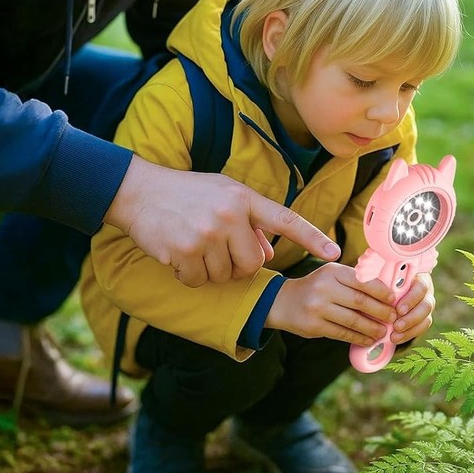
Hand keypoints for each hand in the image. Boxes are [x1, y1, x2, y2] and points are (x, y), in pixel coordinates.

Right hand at [103, 154, 340, 286]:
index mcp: (242, 197)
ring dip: (210, 269)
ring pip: (225, 276)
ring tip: (193, 244)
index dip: (311, 238)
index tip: (334, 253)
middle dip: (238, 265)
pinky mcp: (185, 251)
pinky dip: (189, 276)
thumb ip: (247, 220)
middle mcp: (229, 214)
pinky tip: (178, 254)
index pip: (284, 220)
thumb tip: (268, 253)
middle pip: (253, 263)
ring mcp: (207, 233)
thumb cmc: (183, 193)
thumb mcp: (220, 195)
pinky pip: (199, 281)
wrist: (139, 191)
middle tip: (216, 248)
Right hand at [265, 263, 397, 346]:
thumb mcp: (330, 276)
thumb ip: (353, 282)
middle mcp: (324, 287)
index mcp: (331, 271)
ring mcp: (318, 307)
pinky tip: (368, 339)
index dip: (381, 291)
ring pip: (353, 320)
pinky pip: (343, 333)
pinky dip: (359, 337)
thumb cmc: (316, 288)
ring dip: (372, 328)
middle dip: (381, 312)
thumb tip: (386, 295)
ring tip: (383, 332)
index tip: (394, 299)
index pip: (361, 281)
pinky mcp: (314, 325)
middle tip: (393, 318)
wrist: (283, 301)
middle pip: (360, 301)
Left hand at [389, 273, 434, 344]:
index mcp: (418, 277)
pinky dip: (408, 334)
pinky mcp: (424, 318)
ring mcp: (426, 304)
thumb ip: (383, 279)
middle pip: (426, 305)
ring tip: (394, 335)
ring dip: (410, 328)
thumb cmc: (384, 279)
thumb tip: (370, 281)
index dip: (411, 299)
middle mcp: (425, 291)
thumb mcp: (384, 276)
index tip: (398, 309)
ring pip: (425, 318)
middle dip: (411, 317)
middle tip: (396, 325)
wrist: (387, 289)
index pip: (421, 287)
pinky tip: (397, 338)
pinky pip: (421, 328)